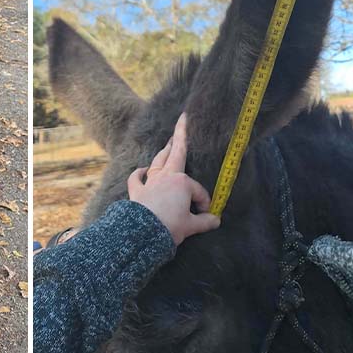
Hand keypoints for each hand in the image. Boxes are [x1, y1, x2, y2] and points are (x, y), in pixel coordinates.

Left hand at [127, 113, 220, 245]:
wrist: (143, 233)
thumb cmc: (169, 226)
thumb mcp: (191, 225)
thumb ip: (205, 221)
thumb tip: (216, 221)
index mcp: (182, 183)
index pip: (198, 191)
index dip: (204, 203)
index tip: (206, 215)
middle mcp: (166, 177)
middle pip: (175, 153)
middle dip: (180, 136)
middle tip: (182, 120)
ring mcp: (150, 182)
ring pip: (158, 162)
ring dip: (164, 152)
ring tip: (168, 144)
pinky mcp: (137, 191)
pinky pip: (136, 178)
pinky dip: (139, 173)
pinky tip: (142, 170)